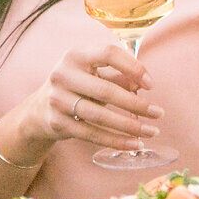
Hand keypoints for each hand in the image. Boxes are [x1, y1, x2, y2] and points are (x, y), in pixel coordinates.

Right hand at [0, 44, 163, 164]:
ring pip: (100, 116)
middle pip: (106, 90)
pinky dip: (116, 141)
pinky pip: (92, 134)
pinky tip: (134, 144)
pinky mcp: (57, 123)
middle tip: (158, 113)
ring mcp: (57, 100)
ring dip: (130, 126)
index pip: (108, 54)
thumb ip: (118, 76)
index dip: (133, 67)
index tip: (151, 84)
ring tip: (151, 131)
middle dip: (137, 104)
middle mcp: (63, 74)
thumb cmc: (77, 87)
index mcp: (75, 55)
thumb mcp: (94, 75)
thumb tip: (143, 83)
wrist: (39, 110)